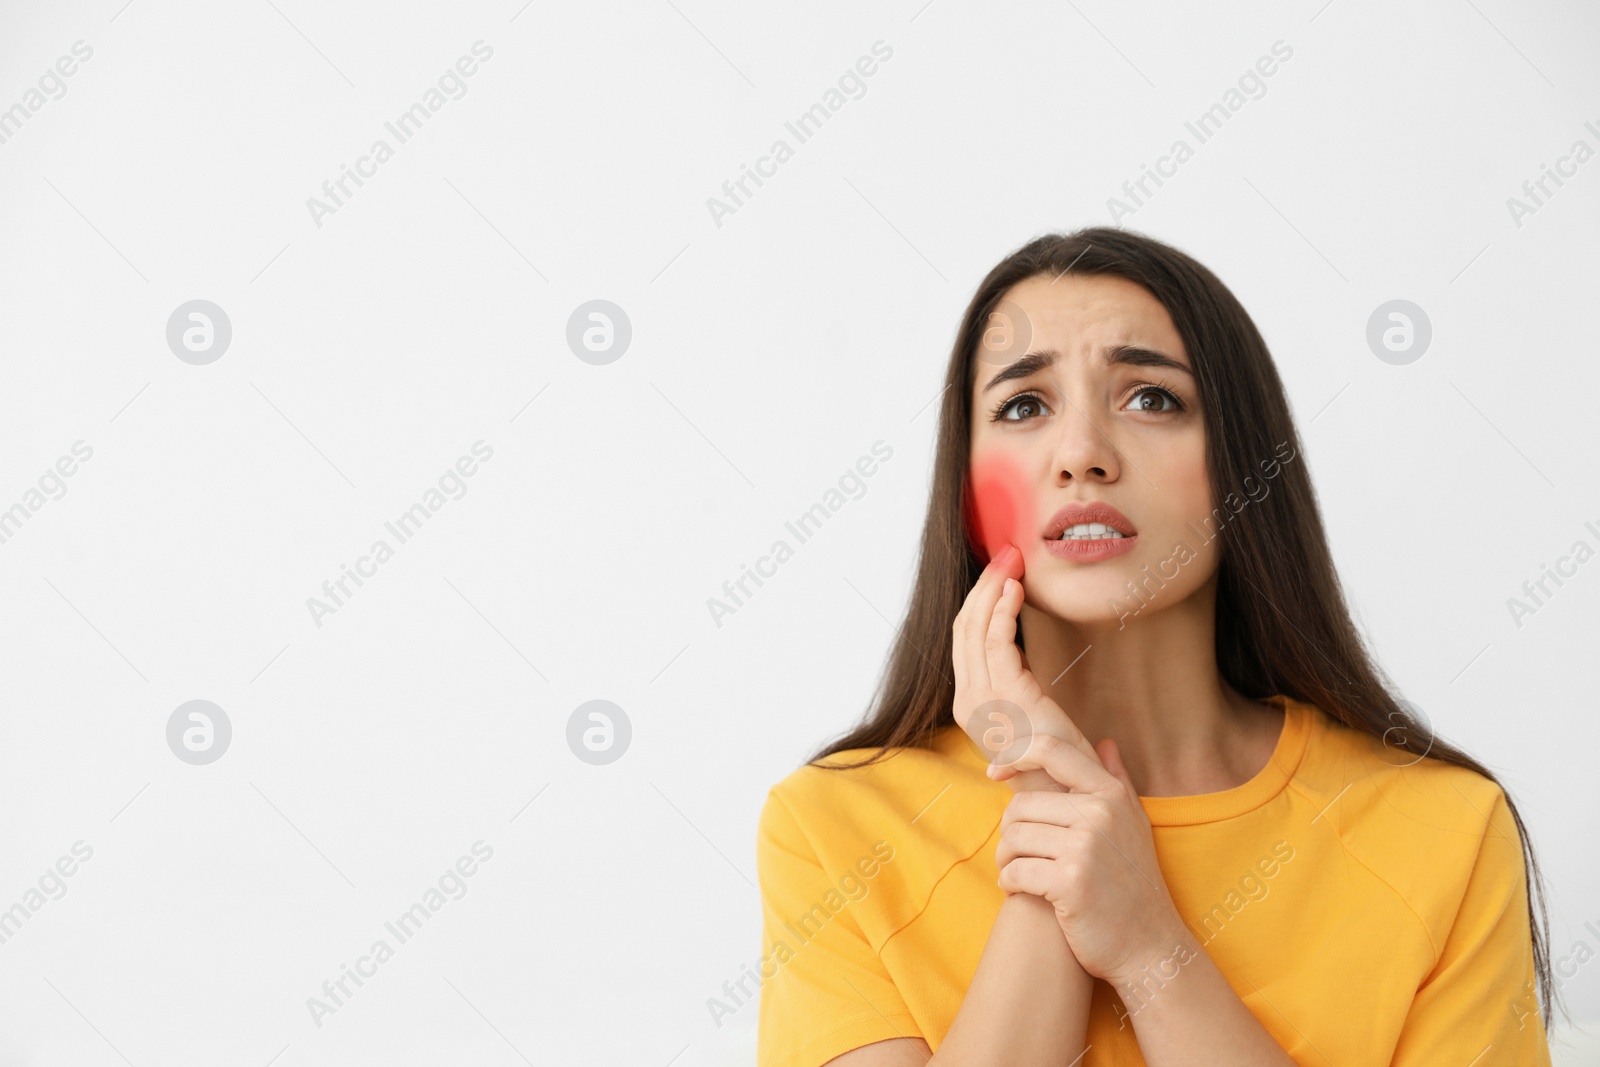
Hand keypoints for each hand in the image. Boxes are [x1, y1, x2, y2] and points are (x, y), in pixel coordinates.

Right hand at [950, 542, 1100, 792]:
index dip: (979, 600)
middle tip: (1006, 553)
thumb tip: (1019, 647)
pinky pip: (996, 644)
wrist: (1068, 796)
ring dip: (992, 589)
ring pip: (975, 630)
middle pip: (964, 628)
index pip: (965, 639)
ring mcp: (980, 701)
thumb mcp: (1031, 714)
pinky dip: (1003, 611)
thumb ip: (1018, 681)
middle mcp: (967, 701)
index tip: (1001, 570)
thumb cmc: (1057, 760)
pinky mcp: (1004, 699)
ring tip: (1012, 561)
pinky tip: (1016, 590)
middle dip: (983, 585)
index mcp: (970, 703)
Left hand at [991, 733, 1188, 983]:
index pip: (1051, 750)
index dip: (1014, 755)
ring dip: (1005, 859)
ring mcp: (1085, 847)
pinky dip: (1008, 882)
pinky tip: (1018, 890)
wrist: (1148, 946)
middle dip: (1009, 832)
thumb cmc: (1134, 883)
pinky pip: (1014, 870)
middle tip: (1016, 854)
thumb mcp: (1134, 825)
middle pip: (1020, 805)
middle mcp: (1100, 814)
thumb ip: (1117, 780)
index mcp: (1112, 794)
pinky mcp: (1069, 882)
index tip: (995, 774)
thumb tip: (1104, 742)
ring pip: (1013, 837)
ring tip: (1017, 872)